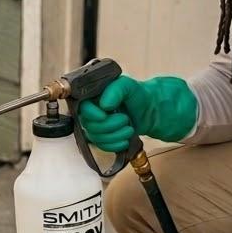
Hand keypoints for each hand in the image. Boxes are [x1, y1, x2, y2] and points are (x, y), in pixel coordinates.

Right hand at [76, 75, 197, 151]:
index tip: (104, 115)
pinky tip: (125, 138)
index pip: (82, 107)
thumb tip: (104, 104)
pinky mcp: (103, 137)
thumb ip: (116, 90)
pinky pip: (102, 146)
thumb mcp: (128, 85)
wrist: (149, 110)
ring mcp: (96, 125)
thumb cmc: (138, 95)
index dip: (91, 114)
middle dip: (110, 125)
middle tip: (125, 119)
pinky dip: (115, 144)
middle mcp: (93, 111)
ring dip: (115, 135)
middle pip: (89, 125)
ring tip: (129, 127)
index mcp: (94, 96)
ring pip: (96, 138)